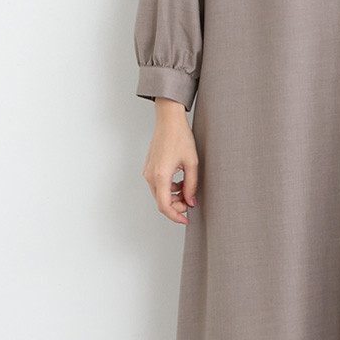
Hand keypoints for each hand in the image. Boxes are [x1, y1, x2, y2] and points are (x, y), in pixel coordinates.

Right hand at [143, 98, 198, 223]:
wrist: (168, 120)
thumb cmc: (180, 137)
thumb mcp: (192, 163)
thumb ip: (191, 185)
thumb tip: (191, 201)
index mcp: (161, 176)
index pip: (165, 206)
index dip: (175, 216)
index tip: (186, 220)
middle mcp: (151, 176)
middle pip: (161, 202)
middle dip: (176, 207)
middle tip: (190, 203)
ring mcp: (148, 172)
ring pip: (159, 194)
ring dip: (173, 197)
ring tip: (187, 190)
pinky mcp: (149, 168)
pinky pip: (157, 185)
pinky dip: (169, 188)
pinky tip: (180, 182)